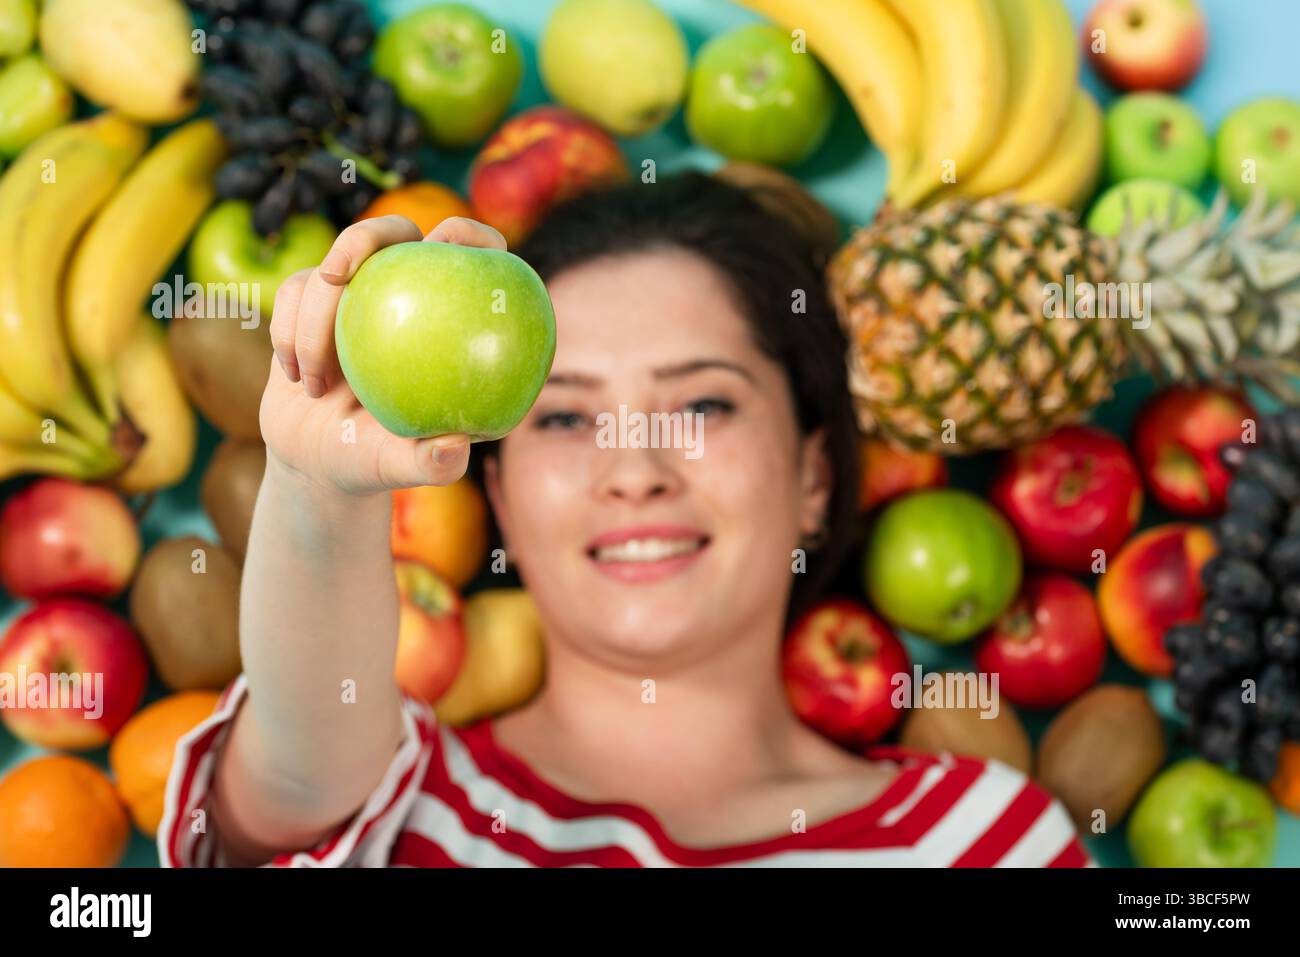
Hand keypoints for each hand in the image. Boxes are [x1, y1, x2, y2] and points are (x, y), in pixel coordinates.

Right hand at [260, 215, 507, 496]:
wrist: (317, 459)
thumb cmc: (373, 463)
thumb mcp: (401, 466)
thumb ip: (431, 463)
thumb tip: (453, 451)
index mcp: (453, 324)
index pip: (481, 257)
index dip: (472, 236)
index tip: (443, 242)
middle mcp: (410, 296)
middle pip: (397, 233)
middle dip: (365, 237)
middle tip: (338, 274)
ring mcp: (361, 293)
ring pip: (334, 267)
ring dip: (314, 324)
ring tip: (315, 388)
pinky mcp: (315, 299)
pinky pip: (297, 288)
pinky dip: (288, 329)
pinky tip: (291, 373)